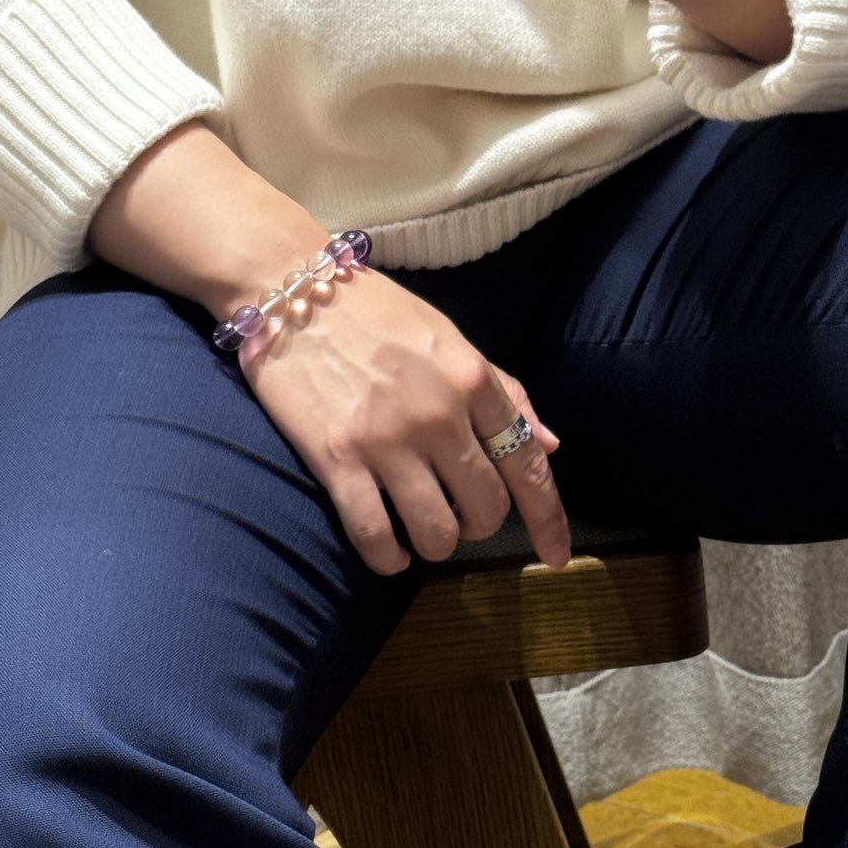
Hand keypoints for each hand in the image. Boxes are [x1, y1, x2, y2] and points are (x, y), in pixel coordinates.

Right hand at [239, 266, 571, 576]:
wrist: (292, 289)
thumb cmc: (375, 314)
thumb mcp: (450, 339)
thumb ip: (502, 392)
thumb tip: (549, 446)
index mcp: (473, 379)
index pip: (526, 465)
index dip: (548, 520)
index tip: (555, 555)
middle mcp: (439, 413)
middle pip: (486, 509)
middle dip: (477, 523)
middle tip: (455, 511)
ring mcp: (387, 439)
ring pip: (437, 533)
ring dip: (435, 543)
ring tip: (419, 529)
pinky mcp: (337, 459)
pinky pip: (377, 538)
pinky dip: (389, 559)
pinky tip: (389, 552)